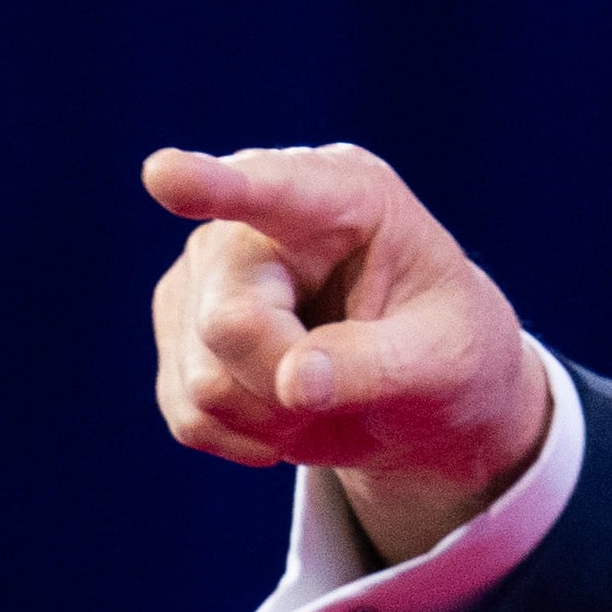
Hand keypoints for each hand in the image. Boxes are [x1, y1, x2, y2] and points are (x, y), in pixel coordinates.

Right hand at [143, 143, 551, 564]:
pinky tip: (286, 412)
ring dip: (271, 417)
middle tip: (347, 386)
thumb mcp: (445, 361)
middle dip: (287, 386)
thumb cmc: (446, 352)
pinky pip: (187, 412)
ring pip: (203, 379)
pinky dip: (243, 436)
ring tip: (324, 391)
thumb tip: (295, 383)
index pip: (274, 190)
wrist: (421, 388)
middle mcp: (257, 220)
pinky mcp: (178, 325)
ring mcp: (206, 270)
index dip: (215, 185)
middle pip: (228, 323)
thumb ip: (378, 364)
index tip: (166, 176)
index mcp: (346, 196)